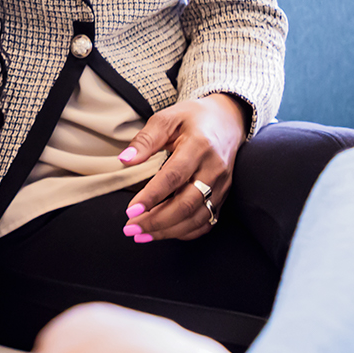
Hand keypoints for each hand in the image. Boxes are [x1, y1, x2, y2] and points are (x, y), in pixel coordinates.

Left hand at [118, 94, 246, 243]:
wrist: (228, 121)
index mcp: (199, 146)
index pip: (174, 177)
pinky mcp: (224, 196)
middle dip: (156, 221)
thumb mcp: (168, 118)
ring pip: (197, 218)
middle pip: (186, 204)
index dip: (152, 196)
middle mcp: (214, 169)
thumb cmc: (194, 118)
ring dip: (168, 231)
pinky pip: (207, 221)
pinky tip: (165, 232)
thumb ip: (146, 139)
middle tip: (130, 228)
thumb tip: (125, 160)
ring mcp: (222, 185)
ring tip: (142, 235)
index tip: (131, 211)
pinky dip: (186, 232)